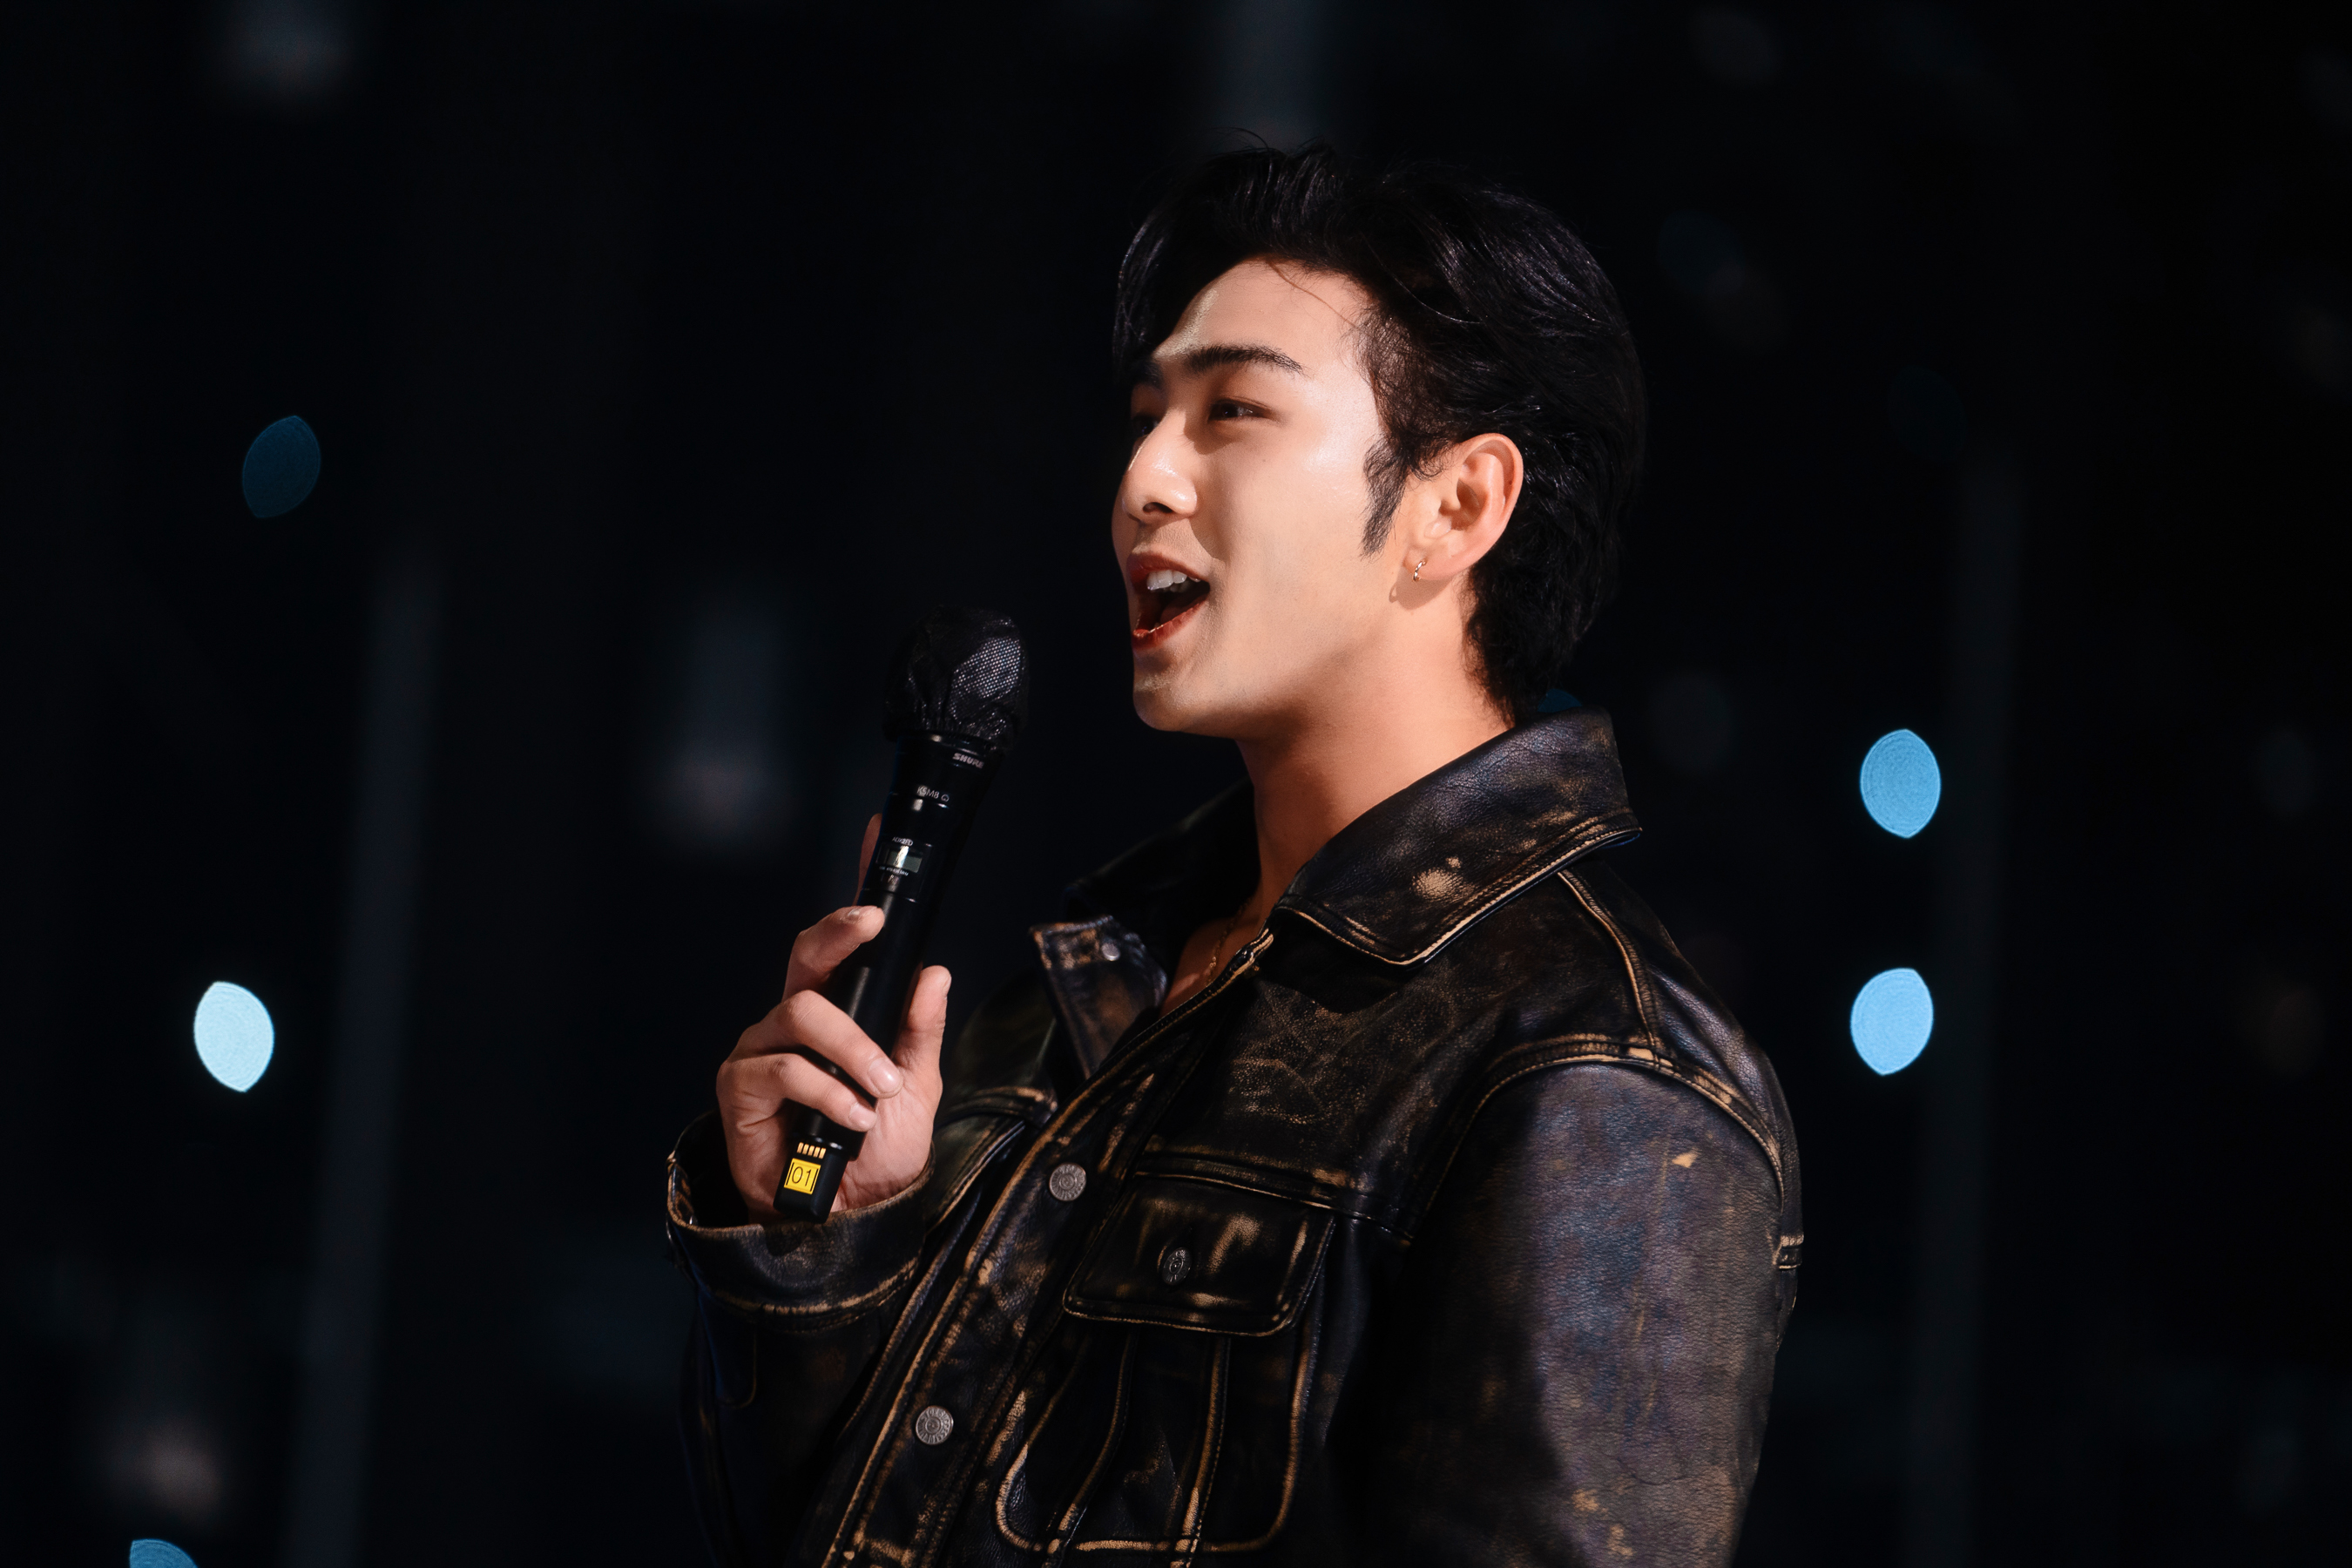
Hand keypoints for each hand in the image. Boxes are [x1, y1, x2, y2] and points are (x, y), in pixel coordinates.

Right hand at [717, 816, 948, 1218]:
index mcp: (838, 1012)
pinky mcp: (741, 1088)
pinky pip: (784, 1067)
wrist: (850, 1216)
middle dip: (839, 933)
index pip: (841, 944)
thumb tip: (933, 972)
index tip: (873, 840)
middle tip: (874, 928)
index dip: (854, 891)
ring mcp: (763, 1049)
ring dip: (851, 1050)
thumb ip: (920, 1031)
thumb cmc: (876, 1151)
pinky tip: (852, 1116)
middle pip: (805, 953)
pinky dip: (827, 1090)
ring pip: (802, 1011)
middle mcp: (794, 1021)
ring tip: (879, 1089)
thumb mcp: (916, 1087)